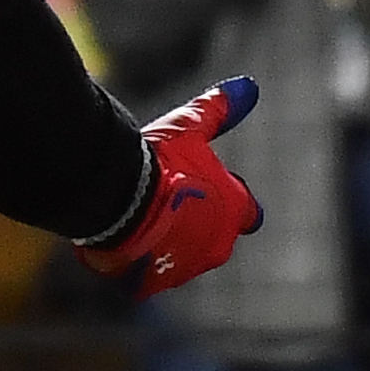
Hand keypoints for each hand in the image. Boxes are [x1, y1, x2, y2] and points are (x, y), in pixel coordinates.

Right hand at [80, 77, 259, 296]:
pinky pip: (149, 277)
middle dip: (195, 224)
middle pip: (213, 237)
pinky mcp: (154, 284)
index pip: (248, 213)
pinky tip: (120, 240)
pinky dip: (138, 264)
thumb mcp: (189, 128)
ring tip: (138, 219)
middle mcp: (219, 244)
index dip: (228, 201)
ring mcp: (187, 268)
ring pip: (181, 258)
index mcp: (234, 210)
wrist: (120, 200)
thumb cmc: (160, 162)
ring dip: (167, 243)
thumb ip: (218, 110)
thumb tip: (249, 86)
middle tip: (165, 201)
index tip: (204, 189)